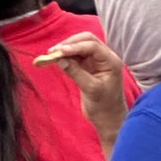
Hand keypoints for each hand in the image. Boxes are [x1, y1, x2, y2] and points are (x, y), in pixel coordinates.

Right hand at [48, 32, 129, 158]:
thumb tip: (60, 59)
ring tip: (50, 55)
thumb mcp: (91, 90)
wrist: (108, 119)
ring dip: (66, 49)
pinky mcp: (88, 68)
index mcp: (110, 60)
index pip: (92, 46)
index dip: (75, 46)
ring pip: (80, 47)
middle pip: (86, 41)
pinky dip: (66, 57)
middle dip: (69, 43)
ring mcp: (96, 62)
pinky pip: (76, 57)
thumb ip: (76, 73)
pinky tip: (56, 59)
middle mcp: (104, 57)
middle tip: (52, 51)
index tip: (59, 51)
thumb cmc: (104, 106)